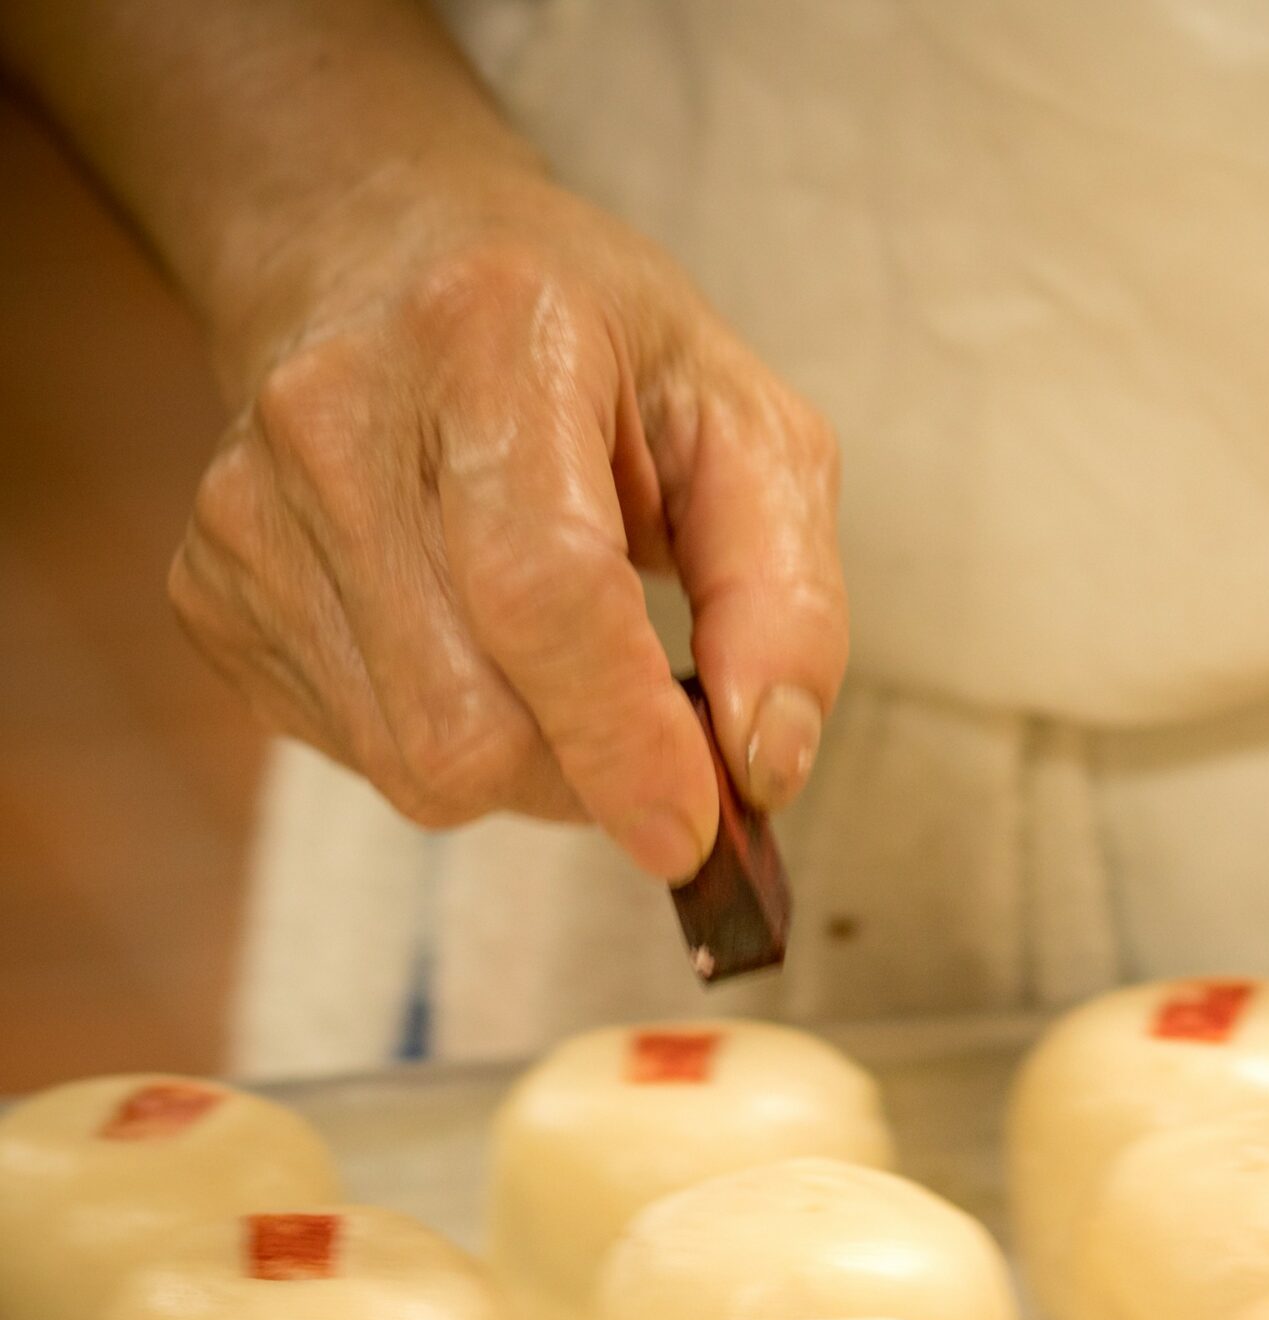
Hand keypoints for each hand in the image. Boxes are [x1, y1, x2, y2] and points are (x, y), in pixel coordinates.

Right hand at [168, 166, 844, 880]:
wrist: (386, 265)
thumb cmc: (595, 353)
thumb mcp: (746, 431)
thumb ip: (784, 599)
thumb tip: (762, 766)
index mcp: (488, 340)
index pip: (543, 592)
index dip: (624, 739)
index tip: (696, 830)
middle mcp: (335, 418)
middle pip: (469, 720)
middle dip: (592, 770)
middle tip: (652, 725)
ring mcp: (249, 513)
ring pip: (416, 764)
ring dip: (530, 766)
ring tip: (562, 663)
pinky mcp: (210, 592)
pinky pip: (361, 756)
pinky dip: (451, 743)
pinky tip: (471, 646)